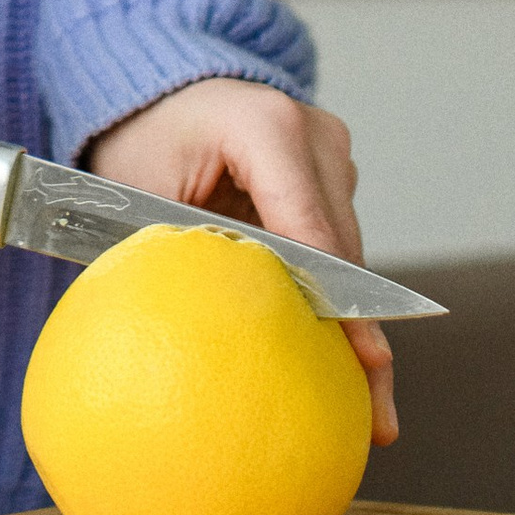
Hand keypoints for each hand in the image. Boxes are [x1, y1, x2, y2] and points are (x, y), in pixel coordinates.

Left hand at [85, 77, 398, 446]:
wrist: (153, 94)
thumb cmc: (137, 142)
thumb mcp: (143, 198)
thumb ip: (182, 256)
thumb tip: (201, 340)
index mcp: (266, 128)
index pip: (311, 232)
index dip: (342, 306)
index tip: (366, 364)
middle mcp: (314, 135)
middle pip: (346, 252)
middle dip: (364, 335)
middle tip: (377, 419)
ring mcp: (329, 152)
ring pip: (351, 256)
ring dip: (359, 326)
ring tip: (372, 410)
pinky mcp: (330, 174)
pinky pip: (339, 246)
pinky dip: (340, 300)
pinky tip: (352, 367)